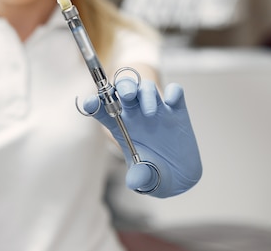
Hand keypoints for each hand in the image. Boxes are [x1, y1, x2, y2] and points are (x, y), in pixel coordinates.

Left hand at [85, 78, 201, 197]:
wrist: (180, 176)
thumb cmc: (153, 172)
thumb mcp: (145, 177)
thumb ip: (139, 177)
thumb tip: (134, 182)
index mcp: (119, 126)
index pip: (101, 109)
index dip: (94, 103)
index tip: (91, 103)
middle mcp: (135, 113)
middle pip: (124, 89)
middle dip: (123, 87)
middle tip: (127, 96)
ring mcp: (156, 109)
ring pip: (146, 87)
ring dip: (146, 93)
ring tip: (150, 112)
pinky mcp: (177, 110)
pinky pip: (175, 91)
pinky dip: (173, 92)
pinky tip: (172, 102)